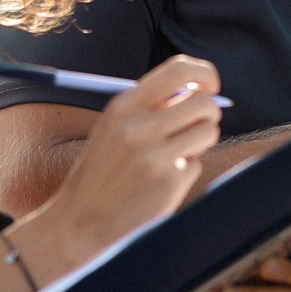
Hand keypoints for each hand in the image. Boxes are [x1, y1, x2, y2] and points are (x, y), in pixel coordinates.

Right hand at [33, 56, 221, 273]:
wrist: (80, 221)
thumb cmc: (104, 170)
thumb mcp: (115, 128)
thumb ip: (152, 106)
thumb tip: (202, 89)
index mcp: (124, 106)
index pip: (179, 70)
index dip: (204, 73)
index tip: (210, 85)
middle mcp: (139, 127)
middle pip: (203, 102)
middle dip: (209, 112)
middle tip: (198, 124)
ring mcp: (155, 156)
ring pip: (209, 131)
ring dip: (200, 141)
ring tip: (175, 154)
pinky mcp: (169, 182)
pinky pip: (197, 163)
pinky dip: (186, 170)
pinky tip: (161, 182)